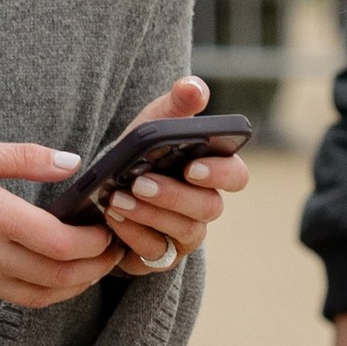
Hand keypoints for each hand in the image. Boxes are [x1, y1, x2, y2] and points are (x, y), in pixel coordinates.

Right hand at [0, 137, 125, 314]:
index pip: (61, 244)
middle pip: (57, 278)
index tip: (107, 232)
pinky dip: (26, 286)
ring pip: (35, 297)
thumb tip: (72, 162)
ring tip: (85, 269)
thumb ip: (24, 158)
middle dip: (93, 269)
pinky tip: (32, 265)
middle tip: (109, 254)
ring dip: (68, 287)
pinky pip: (2, 296)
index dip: (94, 244)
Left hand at [95, 75, 248, 278]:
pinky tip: (113, 218)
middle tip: (141, 182)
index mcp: (213, 172)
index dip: (219, 174)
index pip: (236, 176)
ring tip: (118, 198)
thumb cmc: (142, 153)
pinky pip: (155, 253)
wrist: (110, 186)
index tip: (192, 166)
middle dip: (174, 195)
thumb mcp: (155, 123)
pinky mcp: (161, 256)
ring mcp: (186, 235)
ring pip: (183, 232)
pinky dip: (133, 234)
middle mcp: (206, 207)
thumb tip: (194, 88)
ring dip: (149, 214)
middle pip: (209, 208)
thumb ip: (178, 104)